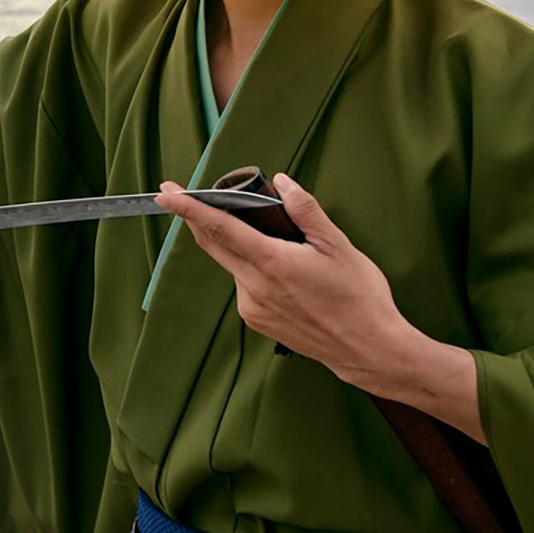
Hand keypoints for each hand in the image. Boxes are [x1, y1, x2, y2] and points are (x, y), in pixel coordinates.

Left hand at [154, 173, 429, 392]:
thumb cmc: (358, 297)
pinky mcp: (258, 322)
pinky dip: (250, 268)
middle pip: (214, 245)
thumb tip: (283, 183)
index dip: (189, 208)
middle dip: (193, 218)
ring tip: (264, 234)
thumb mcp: (338, 245)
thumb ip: (305, 210)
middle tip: (179, 195)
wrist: (367, 349)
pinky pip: (244, 285)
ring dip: (233, 244)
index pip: (220, 228)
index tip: (167, 192)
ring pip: (232, 265)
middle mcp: (255, 287)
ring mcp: (253, 308)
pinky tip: (277, 267)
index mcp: (272, 262)